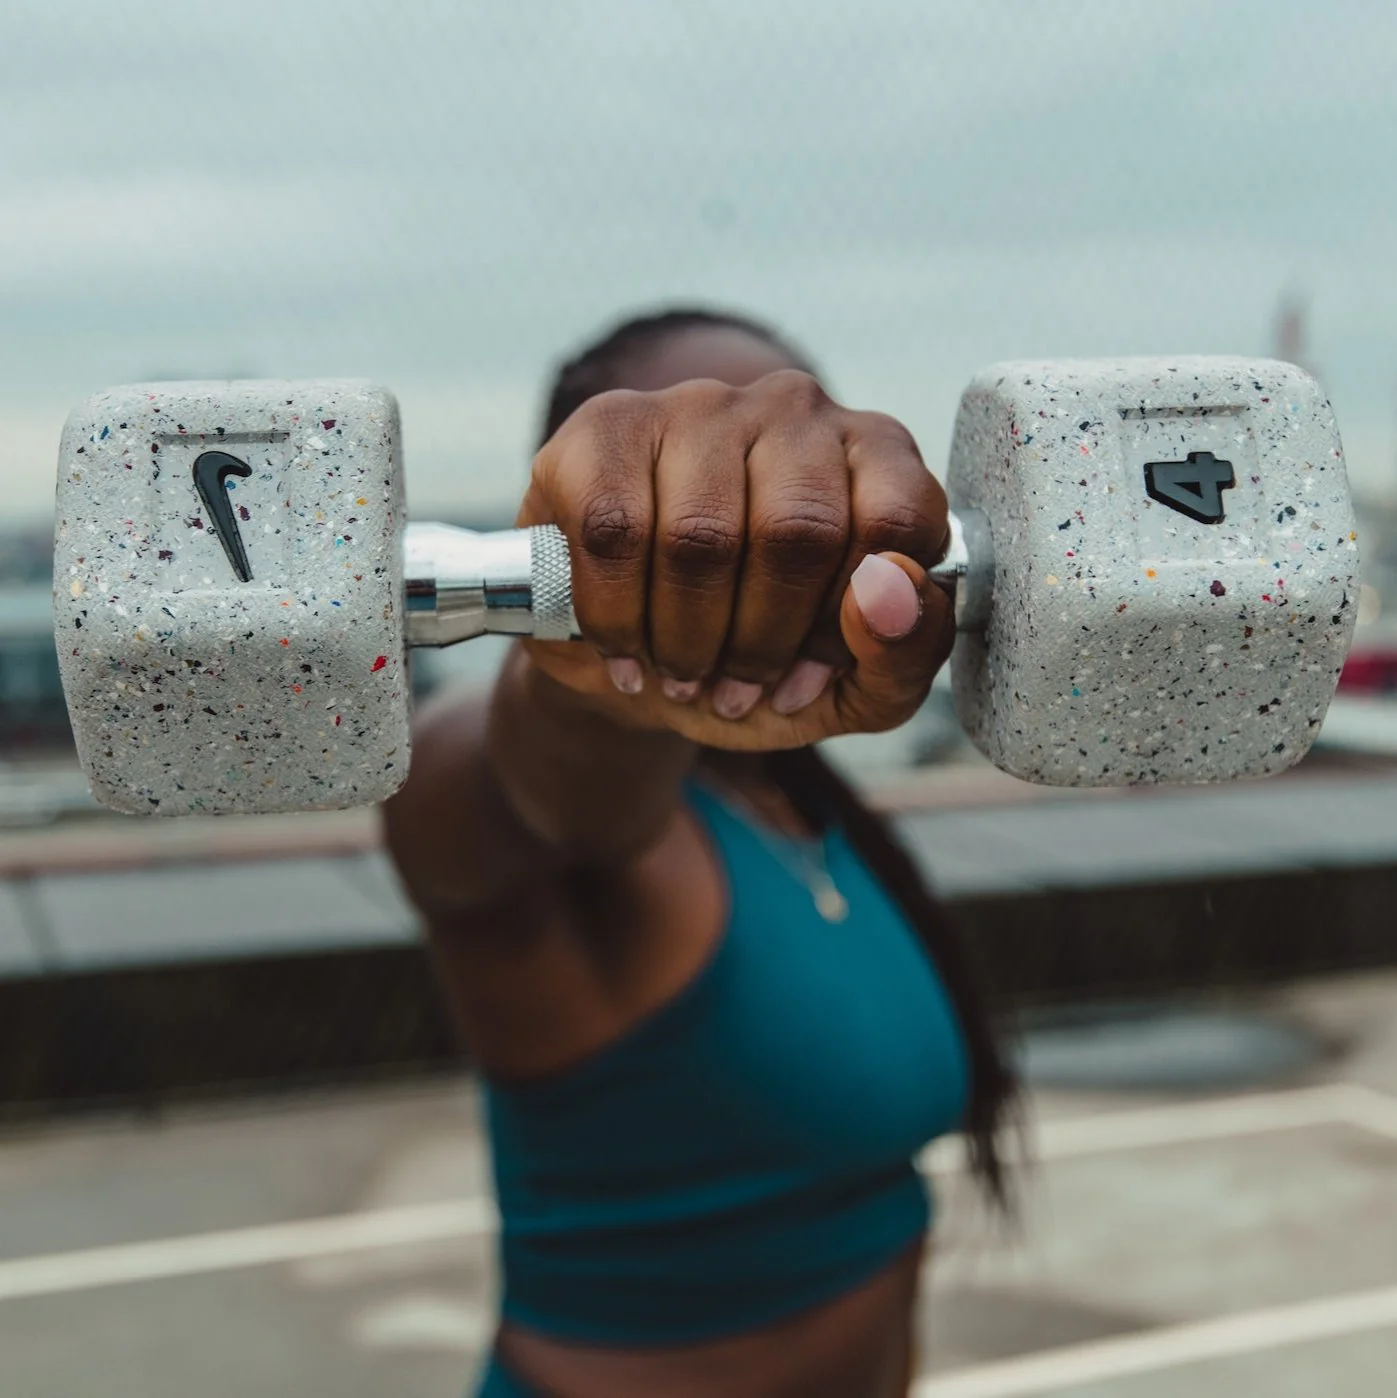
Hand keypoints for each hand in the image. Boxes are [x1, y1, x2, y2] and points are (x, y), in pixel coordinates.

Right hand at [515, 370, 955, 750]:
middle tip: (734, 690)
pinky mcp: (609, 425)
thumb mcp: (855, 688)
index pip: (896, 517)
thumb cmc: (765, 663)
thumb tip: (890, 590)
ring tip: (681, 675)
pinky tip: (624, 650)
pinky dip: (615, 617)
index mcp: (878, 457)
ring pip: (700, 535)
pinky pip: (615, 530)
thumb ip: (903, 652)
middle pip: (797, 529)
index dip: (851, 621)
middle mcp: (797, 409)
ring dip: (685, 640)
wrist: (640, 661)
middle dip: (761, 642)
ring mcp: (700, 406)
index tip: (808, 676)